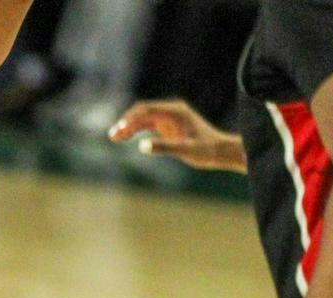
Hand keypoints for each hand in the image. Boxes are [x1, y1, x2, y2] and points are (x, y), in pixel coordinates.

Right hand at [109, 100, 242, 170]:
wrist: (220, 152)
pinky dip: (136, 131)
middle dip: (126, 123)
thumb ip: (164, 146)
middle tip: (112, 136)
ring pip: (143, 119)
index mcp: (175, 111)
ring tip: (114, 138)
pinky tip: (126, 138)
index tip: (119, 130)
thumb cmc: (206, 150)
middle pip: (142, 112)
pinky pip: (148, 125)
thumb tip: (142, 146)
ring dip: (129, 127)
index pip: (146, 110)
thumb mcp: (185, 150)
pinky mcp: (168, 127)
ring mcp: (169, 118)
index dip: (130, 119)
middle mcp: (171, 111)